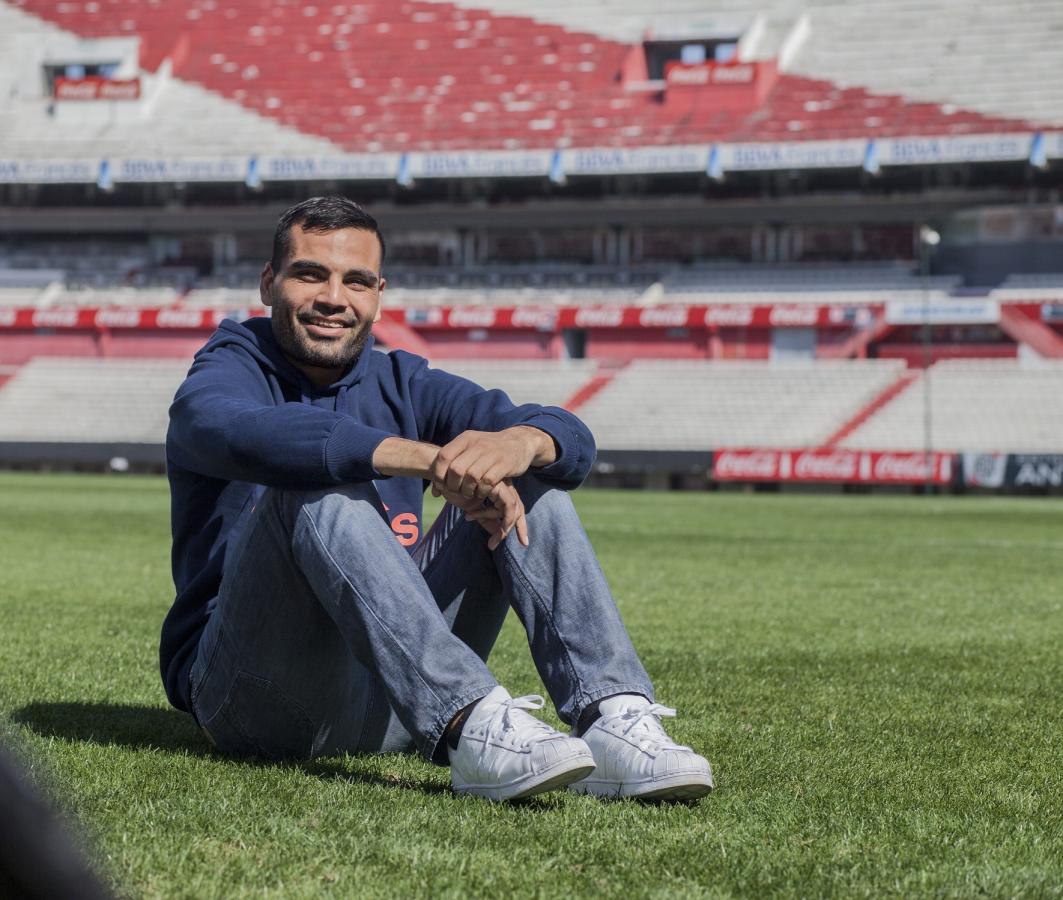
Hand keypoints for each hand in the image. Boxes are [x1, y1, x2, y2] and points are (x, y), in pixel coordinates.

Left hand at [430, 427, 552, 500]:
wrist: (518, 442)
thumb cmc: (488, 450)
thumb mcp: (470, 448)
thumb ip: (452, 463)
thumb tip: (434, 491)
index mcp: (466, 438)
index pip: (444, 456)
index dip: (438, 474)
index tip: (440, 486)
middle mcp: (477, 444)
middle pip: (456, 469)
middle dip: (453, 486)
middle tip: (456, 492)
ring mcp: (492, 454)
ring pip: (471, 477)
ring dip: (468, 490)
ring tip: (469, 494)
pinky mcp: (504, 465)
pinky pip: (487, 482)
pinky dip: (481, 491)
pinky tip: (481, 493)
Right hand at [438, 479, 528, 549]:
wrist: (443, 475)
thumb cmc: (456, 489)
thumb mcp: (473, 508)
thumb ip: (486, 519)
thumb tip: (498, 532)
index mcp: (500, 490)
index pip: (514, 507)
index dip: (520, 525)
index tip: (524, 542)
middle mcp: (503, 486)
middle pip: (519, 507)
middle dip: (521, 528)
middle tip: (514, 544)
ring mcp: (501, 484)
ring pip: (513, 509)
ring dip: (505, 528)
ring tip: (492, 542)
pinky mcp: (497, 484)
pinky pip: (508, 505)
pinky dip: (504, 519)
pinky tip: (498, 531)